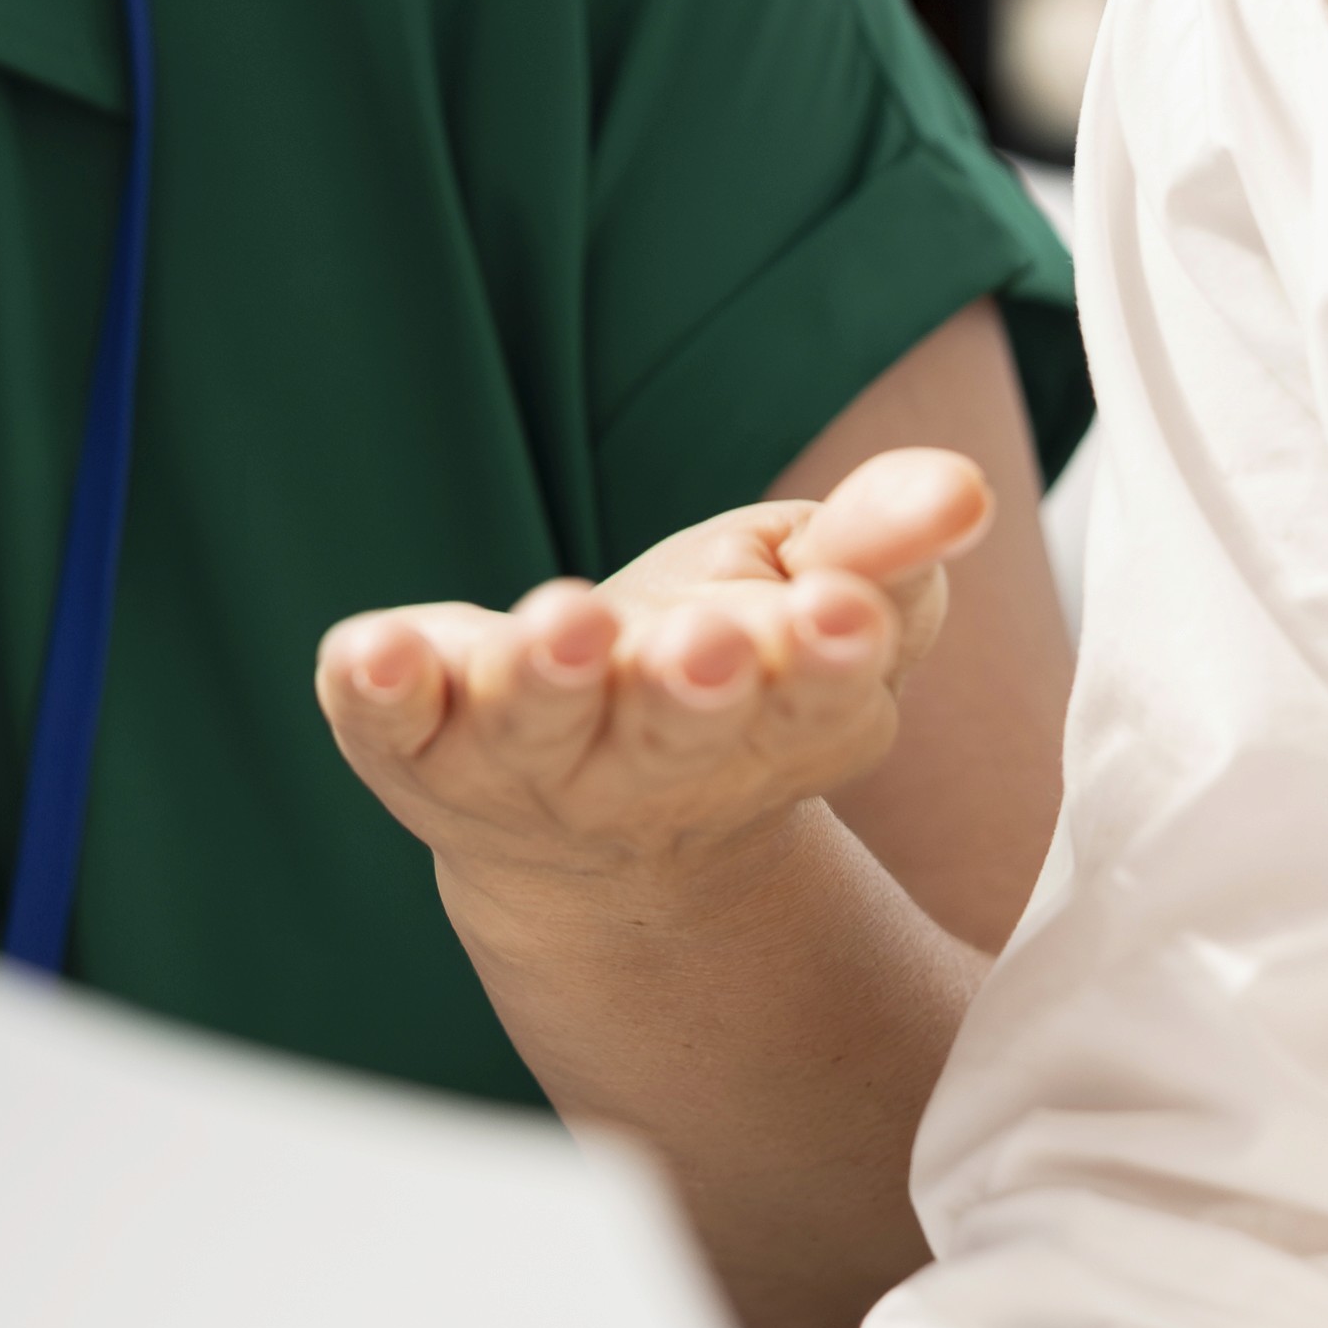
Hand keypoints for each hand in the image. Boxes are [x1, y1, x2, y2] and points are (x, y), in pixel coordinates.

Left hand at [314, 448, 993, 946]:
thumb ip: (881, 545)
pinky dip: (377, 688)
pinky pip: (385, 723)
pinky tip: (369, 649)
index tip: (843, 615)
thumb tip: (957, 489)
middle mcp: (647, 762)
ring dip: (548, 678)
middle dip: (693, 687)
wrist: (581, 838)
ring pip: (534, 728)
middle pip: (674, 728)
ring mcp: (522, 761)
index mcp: (777, 722)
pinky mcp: (412, 742)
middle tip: (708, 645)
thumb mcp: (817, 596)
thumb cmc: (724, 670)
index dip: (827, 655)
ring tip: (563, 624)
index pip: (816, 695)